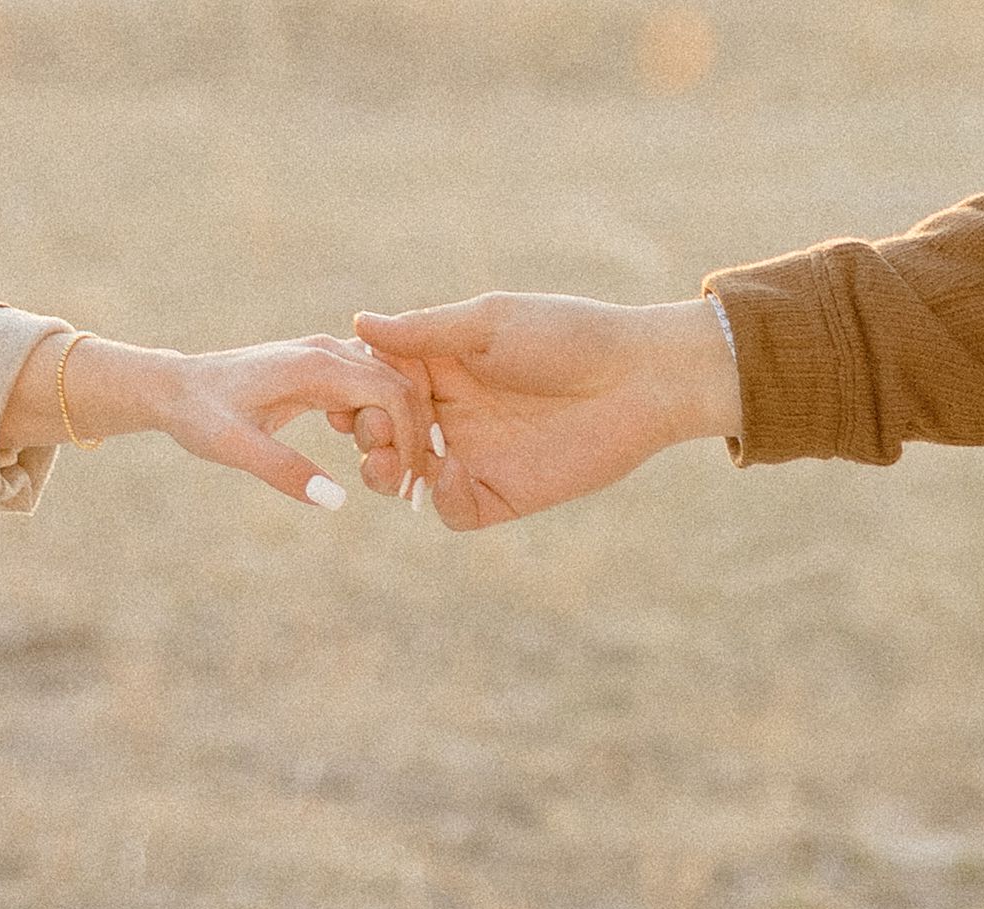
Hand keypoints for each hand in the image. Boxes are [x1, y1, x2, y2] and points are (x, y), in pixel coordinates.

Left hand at [2, 332, 432, 508]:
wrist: (175, 388)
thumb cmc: (199, 417)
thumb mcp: (232, 447)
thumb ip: (282, 470)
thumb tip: (336, 500)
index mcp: (315, 367)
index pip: (393, 394)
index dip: (410, 439)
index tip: (404, 482)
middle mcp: (327, 351)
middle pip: (402, 385)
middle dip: (413, 434)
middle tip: (402, 484)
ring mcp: (327, 354)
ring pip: (392, 382)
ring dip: (399, 424)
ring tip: (386, 470)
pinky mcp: (322, 366)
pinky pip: (372, 385)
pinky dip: (381, 416)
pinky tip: (365, 448)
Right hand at [345, 293, 740, 529]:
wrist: (641, 378)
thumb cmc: (568, 335)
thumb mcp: (489, 323)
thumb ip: (425, 331)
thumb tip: (357, 323)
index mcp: (441, 369)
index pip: (377, 385)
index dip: (354, 392)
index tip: (343, 394)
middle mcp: (450, 415)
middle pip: (382, 435)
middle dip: (365, 435)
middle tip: (369, 430)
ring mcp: (472, 456)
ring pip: (406, 478)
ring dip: (385, 472)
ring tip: (384, 462)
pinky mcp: (500, 494)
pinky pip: (453, 509)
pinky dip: (441, 498)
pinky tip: (450, 473)